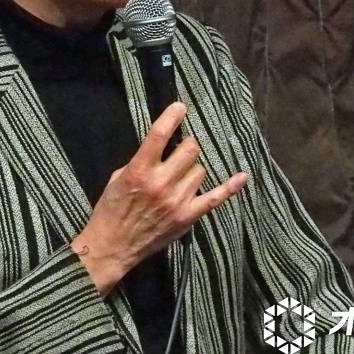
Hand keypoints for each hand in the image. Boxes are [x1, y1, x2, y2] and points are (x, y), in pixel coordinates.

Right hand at [70, 102, 246, 294]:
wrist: (113, 246)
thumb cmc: (111, 209)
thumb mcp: (118, 177)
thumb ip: (141, 161)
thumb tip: (162, 146)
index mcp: (140, 170)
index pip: (159, 135)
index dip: (172, 116)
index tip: (180, 107)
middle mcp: (161, 183)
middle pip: (190, 149)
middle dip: (187, 145)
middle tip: (180, 151)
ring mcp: (177, 200)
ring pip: (200, 170)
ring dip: (192, 168)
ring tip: (180, 176)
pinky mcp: (188, 216)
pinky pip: (215, 198)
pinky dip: (230, 187)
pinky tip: (242, 176)